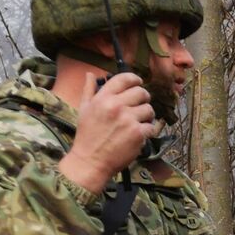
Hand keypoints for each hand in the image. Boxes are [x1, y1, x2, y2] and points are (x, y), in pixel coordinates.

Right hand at [59, 72, 154, 190]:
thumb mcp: (84, 109)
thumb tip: (90, 73)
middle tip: (140, 105)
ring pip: (149, 109)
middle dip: (143, 98)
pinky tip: (139, 134)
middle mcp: (116, 106)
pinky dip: (148, 131)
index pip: (124, 79)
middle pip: (141, 92)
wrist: (91, 161)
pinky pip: (151, 126)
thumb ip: (88, 90)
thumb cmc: (87, 135)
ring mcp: (128, 119)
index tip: (138, 83)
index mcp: (103, 98)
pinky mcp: (138, 133)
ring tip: (139, 121)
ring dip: (147, 115)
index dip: (134, 79)